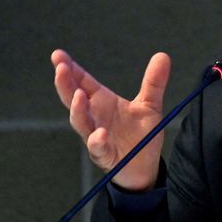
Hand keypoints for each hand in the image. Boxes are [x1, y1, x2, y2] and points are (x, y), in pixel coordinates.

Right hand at [51, 49, 170, 191]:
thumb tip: (163, 55)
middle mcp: (94, 117)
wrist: (145, 166)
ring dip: (78, 109)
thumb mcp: (150, 105)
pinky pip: (97, 148)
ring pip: (81, 122)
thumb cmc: (141, 135)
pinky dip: (97, 141)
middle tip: (60, 68)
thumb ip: (154, 82)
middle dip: (65, 84)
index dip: (69, 68)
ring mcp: (95, 136)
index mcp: (102, 102)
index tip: (58, 54)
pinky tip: (101, 134)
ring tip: (78, 95)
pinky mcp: (104, 155)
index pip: (82, 82)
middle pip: (73, 98)